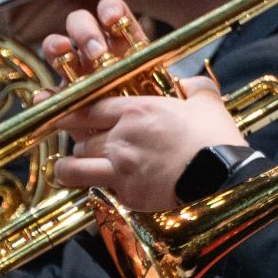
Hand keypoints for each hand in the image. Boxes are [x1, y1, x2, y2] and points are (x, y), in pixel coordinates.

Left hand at [45, 0, 245, 211]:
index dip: (67, 108)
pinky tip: (105, 188)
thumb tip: (189, 83)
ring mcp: (121, 169)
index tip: (53, 109)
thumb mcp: (207, 104)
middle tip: (79, 141)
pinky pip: (99, 191)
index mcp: (138, 111)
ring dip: (71, 167)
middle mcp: (122, 138)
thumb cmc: (216, 139)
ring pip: (75, 168)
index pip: (87, 107)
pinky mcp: (128, 195)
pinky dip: (98, 189)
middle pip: (78, 138)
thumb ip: (194, 88)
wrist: (223, 178)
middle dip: (76, 140)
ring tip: (72, 168)